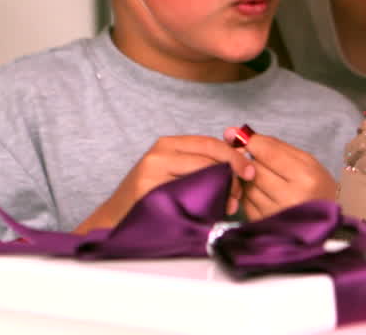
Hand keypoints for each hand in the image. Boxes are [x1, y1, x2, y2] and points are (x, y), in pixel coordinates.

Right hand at [75, 135, 244, 233]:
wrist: (115, 220)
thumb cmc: (151, 199)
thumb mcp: (174, 174)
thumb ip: (200, 165)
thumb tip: (240, 168)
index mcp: (168, 144)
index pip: (210, 144)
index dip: (235, 156)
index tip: (251, 171)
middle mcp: (159, 153)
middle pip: (209, 158)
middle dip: (231, 176)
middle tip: (239, 196)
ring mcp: (151, 171)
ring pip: (201, 175)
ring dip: (222, 191)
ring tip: (228, 206)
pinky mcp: (148, 190)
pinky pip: (187, 193)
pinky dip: (205, 202)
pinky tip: (212, 211)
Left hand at [229, 129, 336, 220]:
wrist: (324, 220)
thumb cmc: (316, 186)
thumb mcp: (306, 161)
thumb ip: (273, 146)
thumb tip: (235, 132)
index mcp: (305, 177)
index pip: (269, 153)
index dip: (252, 142)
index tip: (242, 136)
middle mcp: (290, 197)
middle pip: (255, 169)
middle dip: (249, 159)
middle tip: (253, 157)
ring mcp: (275, 214)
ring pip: (247, 185)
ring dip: (247, 177)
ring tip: (261, 176)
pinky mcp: (263, 224)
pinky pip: (245, 202)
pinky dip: (248, 193)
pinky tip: (260, 192)